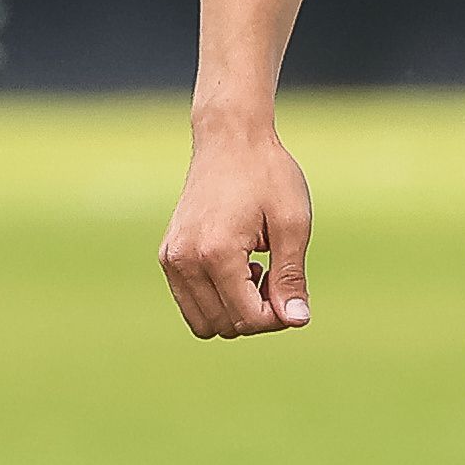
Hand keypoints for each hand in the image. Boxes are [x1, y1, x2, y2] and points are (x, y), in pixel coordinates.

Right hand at [158, 117, 317, 339]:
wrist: (230, 138)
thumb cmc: (267, 175)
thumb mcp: (292, 224)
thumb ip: (291, 277)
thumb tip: (296, 321)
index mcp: (216, 252)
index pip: (248, 318)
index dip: (278, 317)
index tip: (295, 294)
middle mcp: (185, 260)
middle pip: (225, 326)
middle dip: (258, 315)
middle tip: (278, 278)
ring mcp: (172, 258)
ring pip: (204, 323)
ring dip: (236, 311)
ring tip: (257, 273)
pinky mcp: (168, 255)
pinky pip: (191, 303)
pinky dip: (217, 300)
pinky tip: (239, 268)